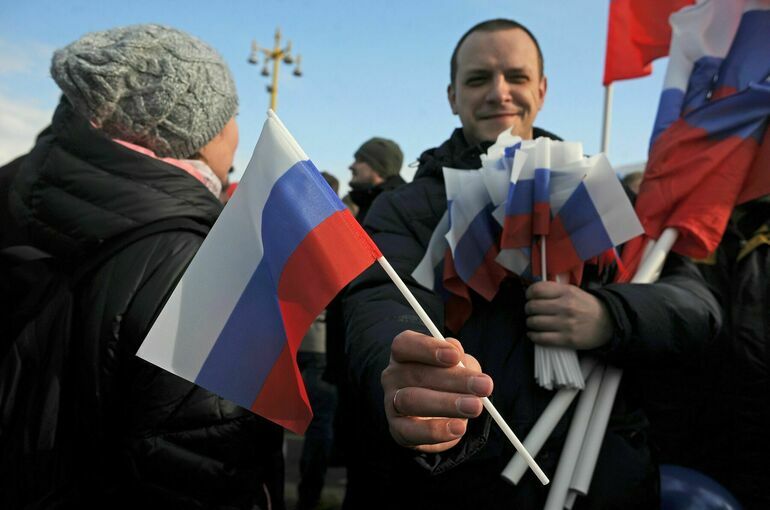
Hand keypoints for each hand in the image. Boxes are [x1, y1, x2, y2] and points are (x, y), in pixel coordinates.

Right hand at [381, 330, 492, 452]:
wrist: (440, 417)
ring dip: (447, 404)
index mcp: (403, 353)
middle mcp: (393, 376)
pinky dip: (436, 430)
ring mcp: (391, 403)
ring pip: (412, 401)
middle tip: (484, 386)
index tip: (456, 356)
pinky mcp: (397, 429)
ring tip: (475, 407)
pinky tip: (458, 427)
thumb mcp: (457, 365)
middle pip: (416, 373)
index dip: (428, 348)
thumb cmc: (447, 382)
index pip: (404, 345)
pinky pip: (412, 431)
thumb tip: (456, 351)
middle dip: (454, 380)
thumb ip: (458, 357)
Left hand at [525, 281, 612, 349]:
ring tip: (533, 323)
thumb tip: (534, 292)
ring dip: (530, 323)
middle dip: (528, 309)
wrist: (609, 323)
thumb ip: (555, 290)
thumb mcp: (574, 291)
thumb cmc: (588, 306)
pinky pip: (542, 338)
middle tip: (530, 311)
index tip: (529, 297)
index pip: (537, 290)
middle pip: (532, 306)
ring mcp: (566, 324)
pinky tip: (534, 334)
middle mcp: (565, 307)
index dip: (529, 294)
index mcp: (566, 292)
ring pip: (534, 322)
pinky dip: (534, 336)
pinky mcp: (567, 339)